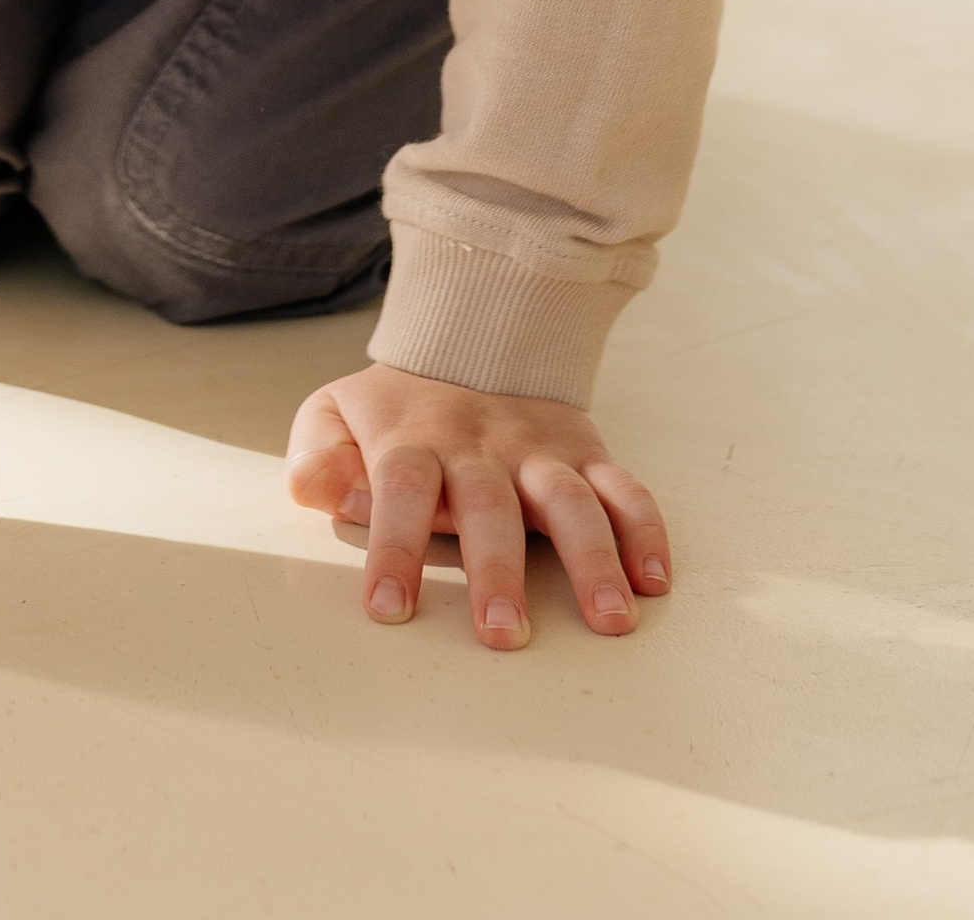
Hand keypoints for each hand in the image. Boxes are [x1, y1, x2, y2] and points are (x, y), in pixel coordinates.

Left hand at [286, 362, 670, 648]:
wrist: (470, 337)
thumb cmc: (395, 408)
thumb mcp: (336, 415)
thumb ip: (319, 456)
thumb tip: (320, 492)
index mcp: (414, 438)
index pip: (401, 490)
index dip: (393, 548)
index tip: (387, 608)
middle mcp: (480, 444)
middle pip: (490, 505)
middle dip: (497, 571)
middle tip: (503, 636)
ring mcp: (539, 448)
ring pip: (570, 499)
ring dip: (593, 560)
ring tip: (610, 621)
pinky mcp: (586, 449)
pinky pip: (623, 487)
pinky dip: (646, 530)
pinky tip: (655, 581)